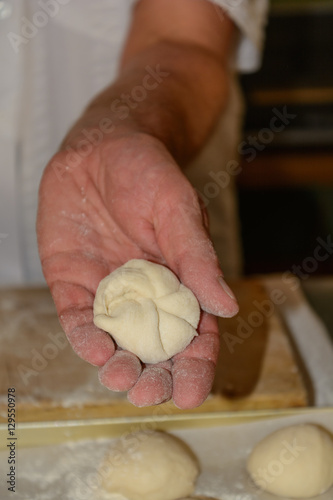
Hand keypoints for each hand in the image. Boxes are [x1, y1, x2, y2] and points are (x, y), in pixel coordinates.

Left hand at [37, 130, 237, 408]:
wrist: (100, 148)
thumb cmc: (148, 173)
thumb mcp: (177, 209)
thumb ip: (196, 257)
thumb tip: (226, 306)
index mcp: (180, 282)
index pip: (193, 334)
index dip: (195, 366)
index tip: (191, 393)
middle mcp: (144, 295)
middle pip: (154, 348)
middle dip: (154, 376)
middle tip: (151, 394)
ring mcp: (107, 292)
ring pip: (115, 342)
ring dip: (118, 365)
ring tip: (121, 378)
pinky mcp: (72, 284)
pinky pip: (78, 318)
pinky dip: (85, 337)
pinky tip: (94, 347)